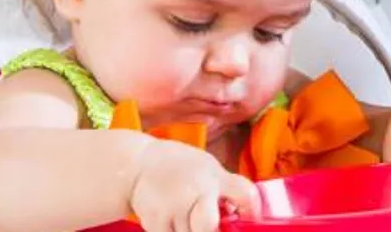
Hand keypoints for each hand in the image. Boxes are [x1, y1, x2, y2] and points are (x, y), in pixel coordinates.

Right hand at [128, 138, 259, 231]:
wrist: (138, 165)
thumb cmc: (179, 167)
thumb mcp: (207, 168)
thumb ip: (223, 189)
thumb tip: (239, 215)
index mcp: (214, 177)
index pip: (244, 193)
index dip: (252, 209)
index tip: (250, 218)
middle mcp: (195, 192)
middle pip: (208, 226)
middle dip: (210, 230)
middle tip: (209, 225)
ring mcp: (173, 208)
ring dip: (191, 231)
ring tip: (186, 217)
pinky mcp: (155, 222)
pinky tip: (173, 222)